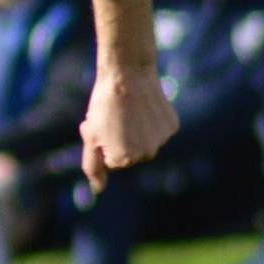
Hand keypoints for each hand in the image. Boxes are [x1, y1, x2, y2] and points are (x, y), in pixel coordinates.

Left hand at [79, 65, 175, 192]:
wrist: (127, 73)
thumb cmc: (103, 104)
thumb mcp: (90, 136)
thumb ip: (93, 166)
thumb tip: (98, 190)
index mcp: (124, 160)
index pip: (111, 161)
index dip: (103, 143)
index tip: (103, 126)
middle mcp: (147, 155)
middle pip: (130, 154)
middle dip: (120, 139)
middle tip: (115, 118)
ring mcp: (162, 141)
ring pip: (144, 143)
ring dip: (135, 131)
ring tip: (129, 111)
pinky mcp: (173, 126)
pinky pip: (158, 131)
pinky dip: (151, 122)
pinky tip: (144, 107)